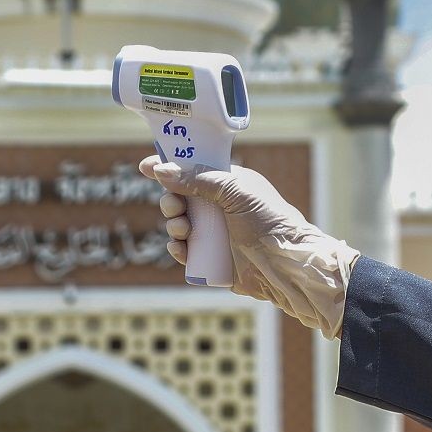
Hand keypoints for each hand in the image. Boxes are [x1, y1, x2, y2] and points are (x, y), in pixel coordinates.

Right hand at [138, 156, 359, 339]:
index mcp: (227, 184)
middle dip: (171, 201)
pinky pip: (184, 251)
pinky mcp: (210, 259)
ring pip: (178, 225)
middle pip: (179, 198)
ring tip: (183, 230)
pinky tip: (181, 249)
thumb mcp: (234, 190)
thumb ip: (197, 179)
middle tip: (175, 207)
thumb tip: (162, 170)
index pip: (192, 170)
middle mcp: (218, 207)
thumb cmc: (268, 220)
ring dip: (174, 225)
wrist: (285, 263)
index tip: (146, 167)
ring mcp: (213, 233)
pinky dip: (178, 249)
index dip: (169, 168)